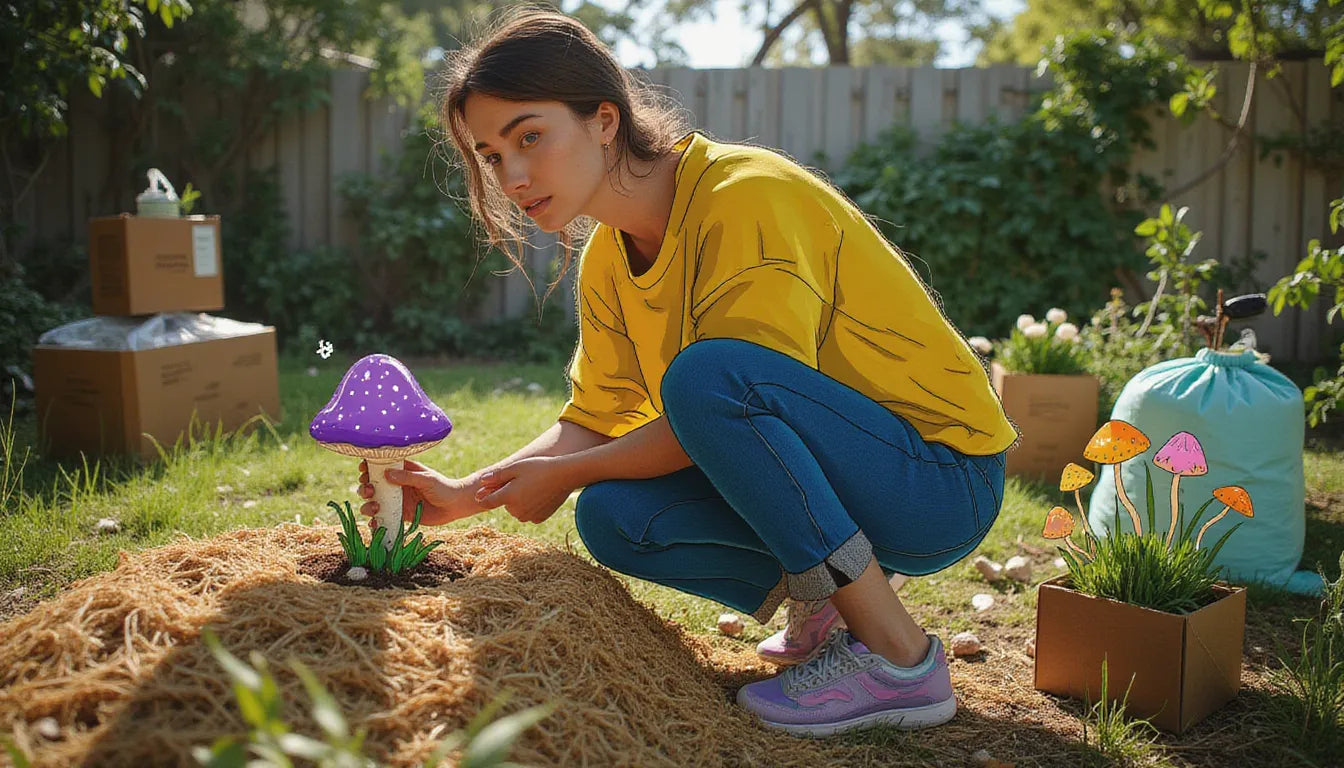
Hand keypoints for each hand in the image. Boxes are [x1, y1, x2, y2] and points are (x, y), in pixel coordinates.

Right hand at [358, 458, 483, 528]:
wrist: (455, 506)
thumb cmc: (443, 487)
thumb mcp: (426, 479)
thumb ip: (408, 477)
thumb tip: (387, 474)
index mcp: (401, 470)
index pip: (379, 466)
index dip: (367, 468)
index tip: (364, 471)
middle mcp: (396, 485)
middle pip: (371, 485)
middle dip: (365, 488)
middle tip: (370, 490)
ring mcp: (396, 500)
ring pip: (374, 502)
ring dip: (368, 505)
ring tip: (375, 507)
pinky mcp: (400, 515)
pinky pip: (383, 518)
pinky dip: (376, 521)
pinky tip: (374, 523)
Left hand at [475, 457, 573, 523]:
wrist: (564, 475)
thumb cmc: (538, 468)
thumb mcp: (515, 467)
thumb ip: (497, 476)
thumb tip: (481, 481)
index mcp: (508, 497)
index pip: (487, 503)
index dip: (483, 497)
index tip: (482, 492)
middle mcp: (517, 510)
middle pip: (505, 505)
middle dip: (508, 495)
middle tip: (520, 482)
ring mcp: (528, 516)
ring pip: (517, 511)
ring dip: (519, 502)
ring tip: (532, 487)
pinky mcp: (539, 518)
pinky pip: (529, 514)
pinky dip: (531, 507)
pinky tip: (540, 495)